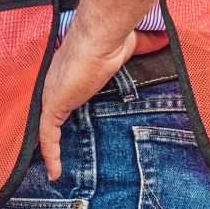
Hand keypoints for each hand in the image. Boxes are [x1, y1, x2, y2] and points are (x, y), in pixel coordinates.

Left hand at [36, 22, 138, 180]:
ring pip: (44, 128)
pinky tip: (55, 173)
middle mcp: (56, 83)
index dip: (64, 107)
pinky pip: (47, 136)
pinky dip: (50, 154)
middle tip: (57, 153)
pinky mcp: (53, 105)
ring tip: (53, 169)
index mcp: (71, 71)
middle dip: (51, 133)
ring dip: (48, 148)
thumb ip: (145, 45)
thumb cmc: (113, 37)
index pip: (64, 94)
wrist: (102, 35)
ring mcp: (52, 95)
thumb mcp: (131, 45)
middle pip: (49, 114)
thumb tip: (165, 40)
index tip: (69, 123)